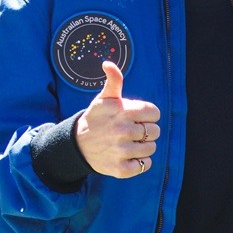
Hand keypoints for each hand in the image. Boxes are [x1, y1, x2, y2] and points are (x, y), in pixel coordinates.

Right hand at [75, 61, 161, 176]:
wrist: (76, 145)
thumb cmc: (96, 119)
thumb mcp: (103, 99)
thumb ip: (113, 81)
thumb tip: (108, 64)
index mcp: (123, 111)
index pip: (155, 113)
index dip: (148, 115)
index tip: (137, 117)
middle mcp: (123, 131)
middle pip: (155, 131)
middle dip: (146, 130)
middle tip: (131, 131)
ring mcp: (121, 151)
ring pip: (151, 148)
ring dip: (144, 146)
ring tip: (129, 143)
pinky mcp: (121, 169)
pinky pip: (145, 165)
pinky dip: (141, 162)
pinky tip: (129, 156)